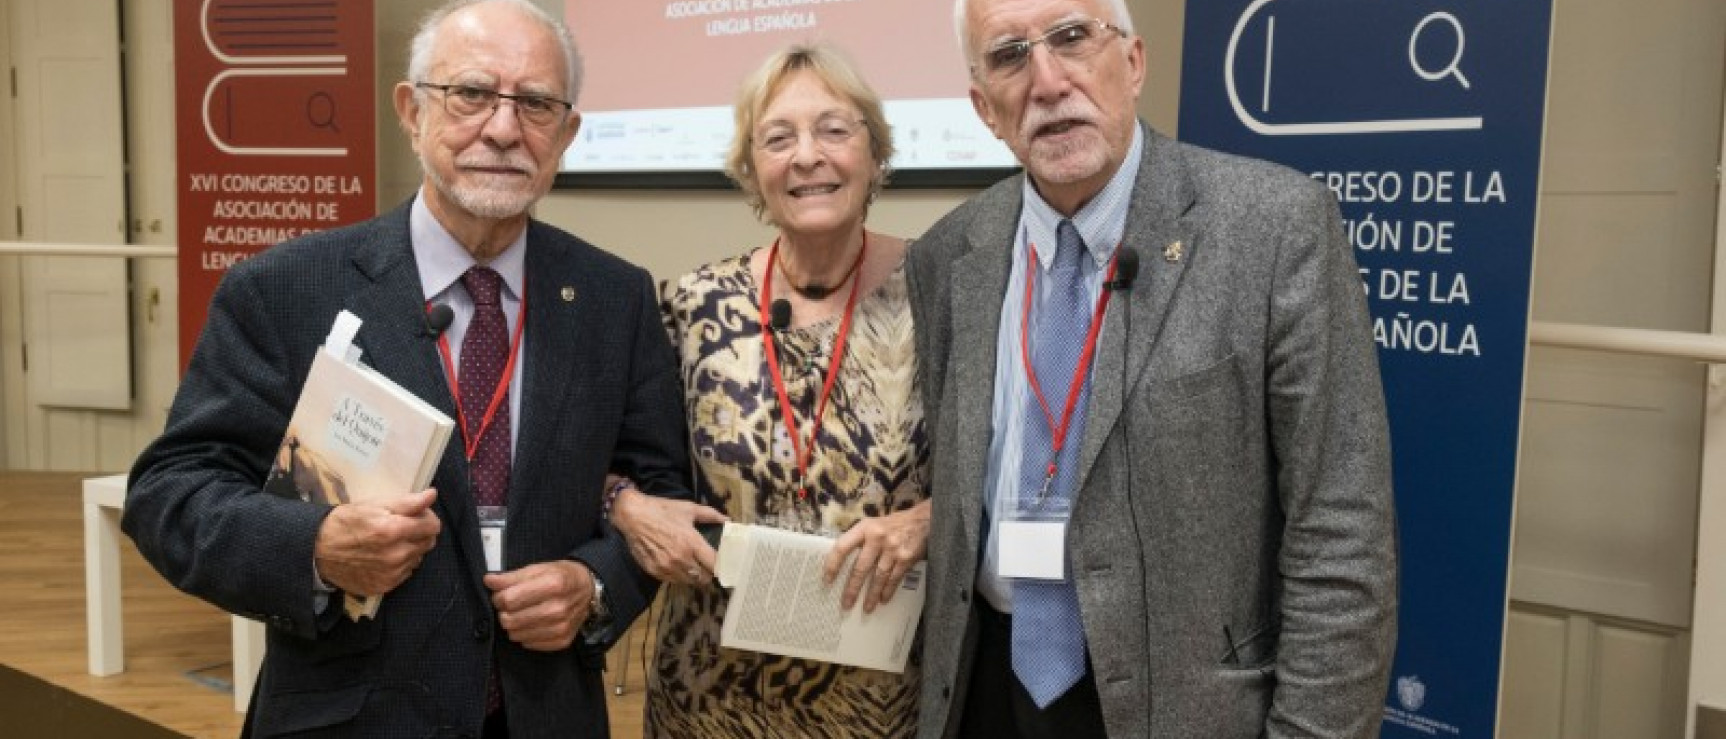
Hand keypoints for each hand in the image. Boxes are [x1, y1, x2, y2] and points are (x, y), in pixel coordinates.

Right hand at [314, 488, 440, 596]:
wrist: (318, 551)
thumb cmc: (346, 523)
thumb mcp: (374, 504)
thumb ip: (407, 502)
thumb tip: (432, 495)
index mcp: (393, 531)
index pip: (433, 526)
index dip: (426, 517)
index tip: (416, 515)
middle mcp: (396, 556)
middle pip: (428, 542)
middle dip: (420, 532)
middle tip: (401, 527)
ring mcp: (391, 574)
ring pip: (418, 558)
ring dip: (411, 548)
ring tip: (390, 542)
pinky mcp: (385, 587)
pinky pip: (406, 572)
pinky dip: (401, 564)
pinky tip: (384, 556)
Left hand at [485, 560, 591, 651]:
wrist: (588, 590)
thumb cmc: (561, 576)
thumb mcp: (537, 568)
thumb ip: (511, 576)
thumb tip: (489, 581)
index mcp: (553, 585)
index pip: (509, 600)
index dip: (498, 597)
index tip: (501, 594)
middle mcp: (558, 608)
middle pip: (510, 620)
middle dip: (504, 612)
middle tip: (511, 605)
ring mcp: (561, 627)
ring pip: (516, 635)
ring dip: (514, 624)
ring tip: (523, 613)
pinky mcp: (562, 641)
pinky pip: (528, 644)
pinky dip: (526, 634)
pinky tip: (533, 622)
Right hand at [610, 484, 727, 585]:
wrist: (632, 515)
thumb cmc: (662, 510)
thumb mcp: (689, 509)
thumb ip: (711, 515)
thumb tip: (728, 520)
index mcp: (692, 543)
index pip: (715, 566)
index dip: (722, 567)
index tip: (724, 565)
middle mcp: (681, 559)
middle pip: (704, 579)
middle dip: (708, 574)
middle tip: (708, 566)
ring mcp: (666, 567)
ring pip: (689, 582)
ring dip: (693, 577)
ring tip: (693, 567)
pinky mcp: (654, 571)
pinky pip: (673, 581)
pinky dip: (678, 576)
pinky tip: (677, 566)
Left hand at [823, 499, 930, 612]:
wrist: (922, 520)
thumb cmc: (892, 524)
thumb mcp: (872, 524)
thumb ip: (859, 539)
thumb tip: (841, 562)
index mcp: (864, 528)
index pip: (842, 547)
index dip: (833, 564)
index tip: (827, 580)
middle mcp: (877, 538)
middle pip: (861, 568)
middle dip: (852, 589)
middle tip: (846, 604)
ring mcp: (892, 549)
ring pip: (878, 577)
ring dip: (872, 595)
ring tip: (866, 608)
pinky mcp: (906, 558)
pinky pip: (894, 578)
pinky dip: (888, 591)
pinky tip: (883, 599)